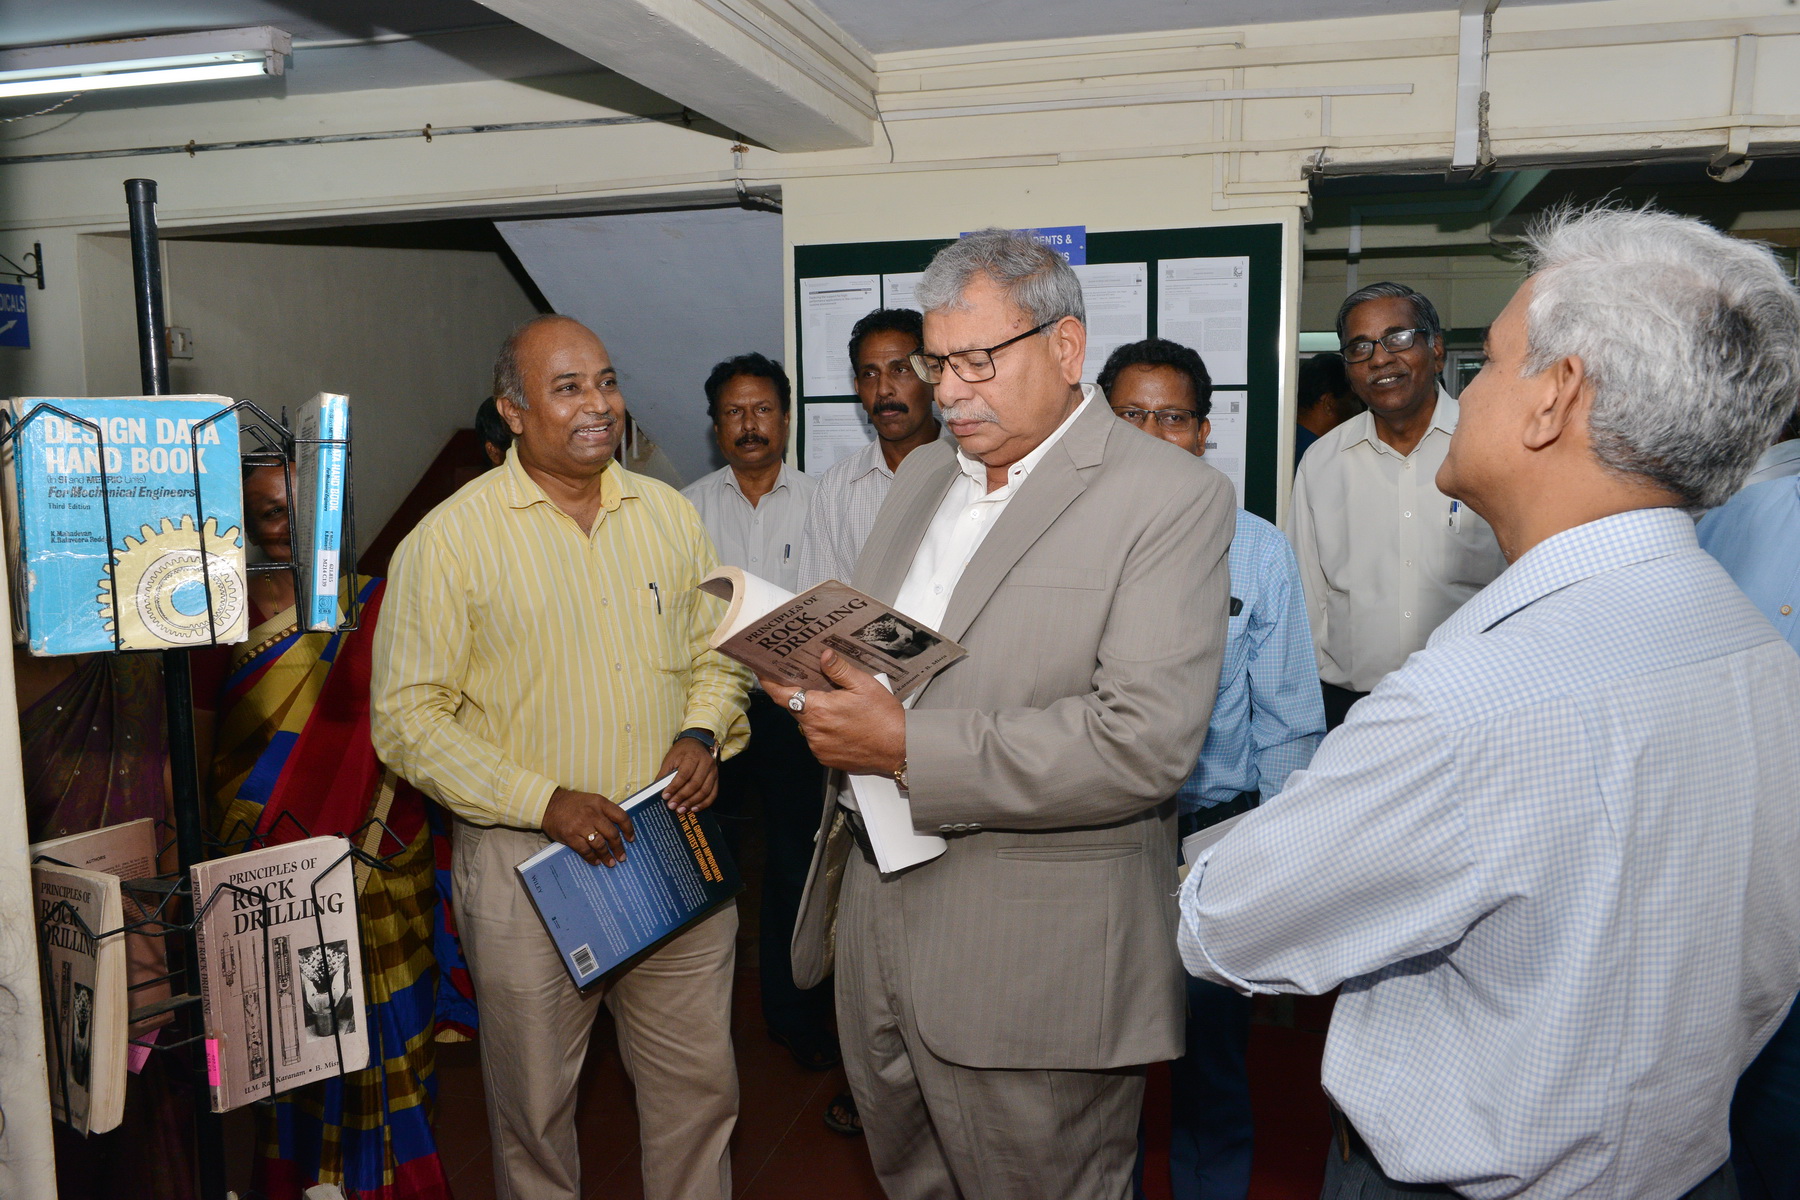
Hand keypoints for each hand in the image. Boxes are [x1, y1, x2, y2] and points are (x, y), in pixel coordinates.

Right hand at [542, 787, 634, 866]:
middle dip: (618, 848)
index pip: (621, 817)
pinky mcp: (570, 836)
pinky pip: (585, 850)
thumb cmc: (572, 804)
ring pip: (600, 844)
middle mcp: (592, 813)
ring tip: (610, 862)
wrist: (548, 804)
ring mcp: (581, 825)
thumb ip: (604, 812)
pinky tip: (595, 862)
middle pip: (612, 834)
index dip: (629, 830)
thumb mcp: (591, 801)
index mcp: (600, 803)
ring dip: (606, 856)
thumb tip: (618, 830)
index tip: (631, 839)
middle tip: (622, 857)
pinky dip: (591, 858)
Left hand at [659, 736, 718, 813]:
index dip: (674, 787)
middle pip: (695, 784)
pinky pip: (713, 794)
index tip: (665, 796)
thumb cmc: (681, 752)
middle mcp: (705, 763)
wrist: (697, 742)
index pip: (684, 774)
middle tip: (672, 806)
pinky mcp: (716, 778)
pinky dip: (704, 803)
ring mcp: (713, 771)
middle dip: (682, 797)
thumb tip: (658, 792)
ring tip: (681, 810)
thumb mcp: (670, 759)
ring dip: (692, 802)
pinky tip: (694, 809)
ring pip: (705, 790)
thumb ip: (664, 775)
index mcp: (692, 756)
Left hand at [760, 649, 905, 775]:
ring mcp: (818, 747)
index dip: (770, 682)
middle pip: (796, 708)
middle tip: (817, 686)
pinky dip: (824, 731)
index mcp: (818, 709)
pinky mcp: (826, 758)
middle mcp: (813, 730)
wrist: (900, 749)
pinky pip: (817, 740)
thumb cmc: (884, 718)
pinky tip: (843, 725)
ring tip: (839, 708)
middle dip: (803, 696)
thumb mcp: (864, 685)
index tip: (762, 672)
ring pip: (808, 725)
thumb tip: (823, 656)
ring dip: (816, 715)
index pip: (782, 694)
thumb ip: (839, 670)